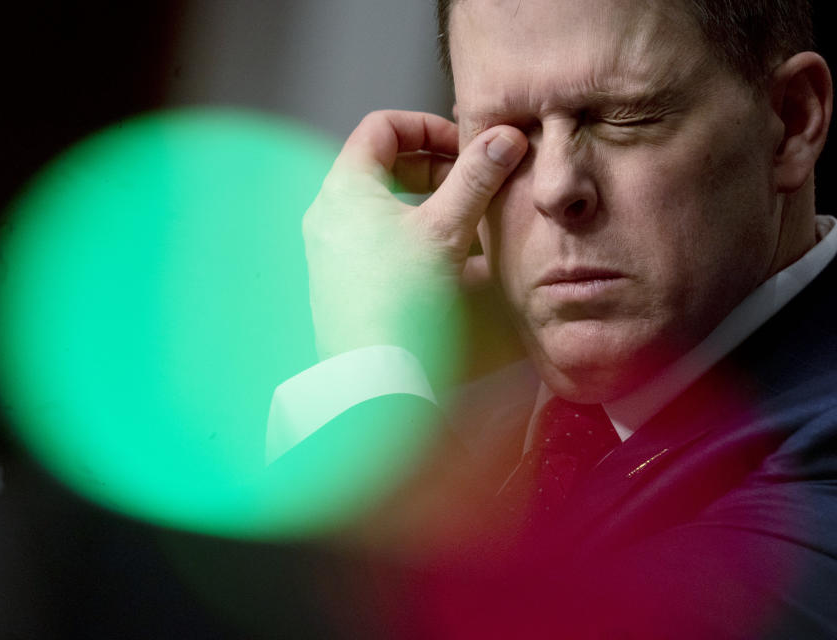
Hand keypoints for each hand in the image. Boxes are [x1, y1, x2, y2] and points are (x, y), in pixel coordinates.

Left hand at [303, 110, 526, 363]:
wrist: (375, 378)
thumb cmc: (403, 299)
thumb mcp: (446, 229)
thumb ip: (475, 178)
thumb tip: (506, 136)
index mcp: (345, 187)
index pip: (382, 126)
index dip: (428, 127)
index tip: (468, 149)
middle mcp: (329, 212)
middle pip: (384, 165)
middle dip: (436, 169)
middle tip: (476, 185)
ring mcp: (331, 249)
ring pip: (385, 205)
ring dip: (431, 204)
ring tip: (471, 225)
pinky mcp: (341, 281)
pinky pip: (379, 239)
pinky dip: (414, 236)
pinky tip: (451, 262)